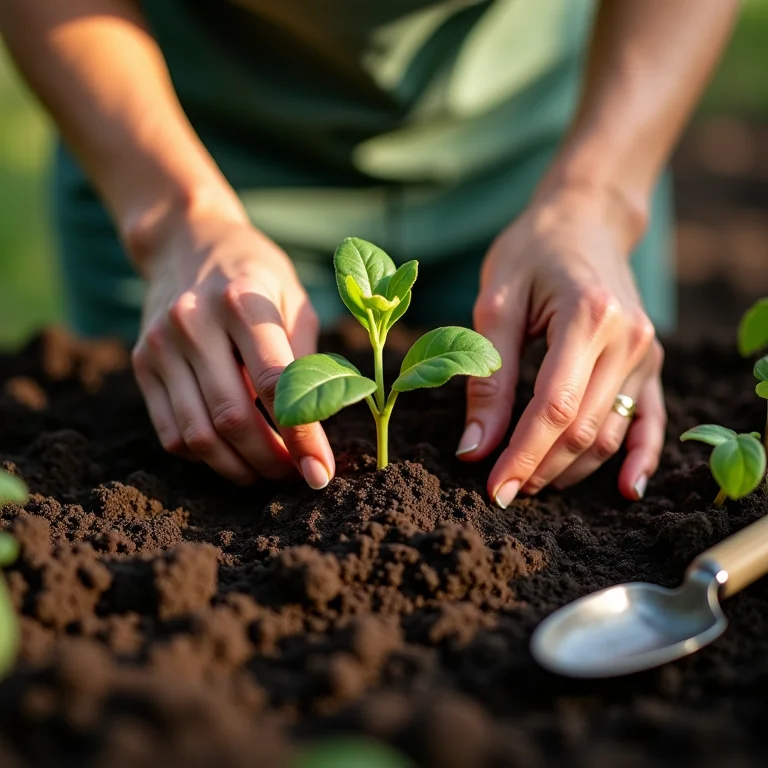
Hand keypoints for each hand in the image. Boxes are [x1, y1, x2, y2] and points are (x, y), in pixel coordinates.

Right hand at [130, 209, 333, 488]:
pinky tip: (233, 454)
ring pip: (198, 435)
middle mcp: (193, 322)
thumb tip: (319, 429)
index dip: (302, 437)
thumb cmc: (256, 275)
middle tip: (297, 475)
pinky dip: (205, 457)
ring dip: (239, 468)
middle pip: (233, 418)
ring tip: (269, 472)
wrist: (186, 242)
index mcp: (241, 301)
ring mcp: (160, 345)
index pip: (274, 385)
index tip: (321, 473)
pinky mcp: (142, 364)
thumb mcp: (294, 300)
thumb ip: (306, 359)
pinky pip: (171, 432)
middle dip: (271, 461)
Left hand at [457, 184, 665, 505]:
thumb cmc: (532, 251)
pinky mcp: (650, 361)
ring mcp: (645, 352)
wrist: (584, 219)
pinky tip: (625, 490)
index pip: (554, 407)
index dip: (522, 455)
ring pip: (610, 433)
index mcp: (587, 316)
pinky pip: (649, 419)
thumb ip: (487, 376)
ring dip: (571, 468)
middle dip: (540, 468)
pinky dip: (638, 457)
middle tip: (502, 492)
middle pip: (583, 428)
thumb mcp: (496, 302)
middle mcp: (627, 338)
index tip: (493, 488)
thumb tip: (474, 446)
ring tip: (531, 484)